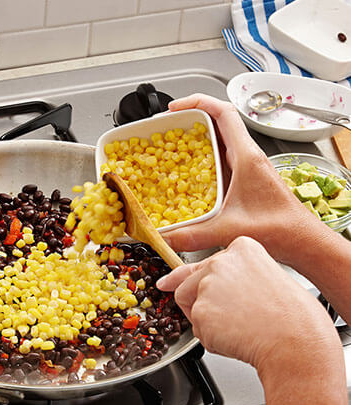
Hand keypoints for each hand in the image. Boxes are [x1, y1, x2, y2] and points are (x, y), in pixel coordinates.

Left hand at [156, 236, 338, 369]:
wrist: (296, 342)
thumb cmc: (292, 317)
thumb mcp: (266, 280)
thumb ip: (233, 276)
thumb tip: (191, 282)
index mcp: (241, 248)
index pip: (206, 263)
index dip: (201, 281)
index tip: (187, 286)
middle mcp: (220, 261)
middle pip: (190, 284)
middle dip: (200, 303)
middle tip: (230, 319)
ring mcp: (207, 285)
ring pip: (191, 308)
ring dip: (207, 322)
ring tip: (240, 327)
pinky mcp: (200, 311)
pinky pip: (198, 330)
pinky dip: (213, 340)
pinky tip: (237, 337)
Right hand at [162, 94, 324, 264]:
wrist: (302, 241)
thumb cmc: (280, 229)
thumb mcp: (229, 230)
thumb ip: (192, 236)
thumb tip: (164, 238)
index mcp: (246, 157)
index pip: (223, 113)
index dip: (197, 102)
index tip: (176, 108)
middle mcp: (247, 157)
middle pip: (217, 122)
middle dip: (189, 119)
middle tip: (167, 127)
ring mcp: (246, 167)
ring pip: (218, 139)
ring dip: (195, 138)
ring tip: (171, 145)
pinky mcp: (245, 179)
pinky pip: (220, 158)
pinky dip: (201, 158)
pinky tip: (187, 173)